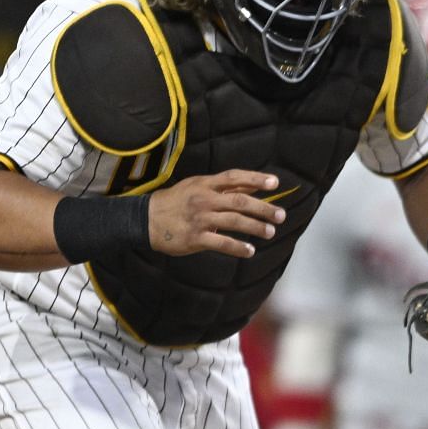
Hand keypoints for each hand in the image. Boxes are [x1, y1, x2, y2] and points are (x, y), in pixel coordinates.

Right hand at [148, 169, 285, 258]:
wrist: (146, 219)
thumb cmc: (175, 201)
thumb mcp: (196, 186)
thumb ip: (223, 187)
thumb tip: (251, 185)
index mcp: (205, 184)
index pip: (234, 177)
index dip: (255, 179)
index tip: (275, 183)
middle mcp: (204, 199)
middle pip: (239, 201)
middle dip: (263, 208)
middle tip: (281, 215)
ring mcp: (200, 219)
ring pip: (234, 222)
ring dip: (255, 227)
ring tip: (270, 232)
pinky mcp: (196, 238)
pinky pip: (221, 243)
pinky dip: (238, 247)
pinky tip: (250, 251)